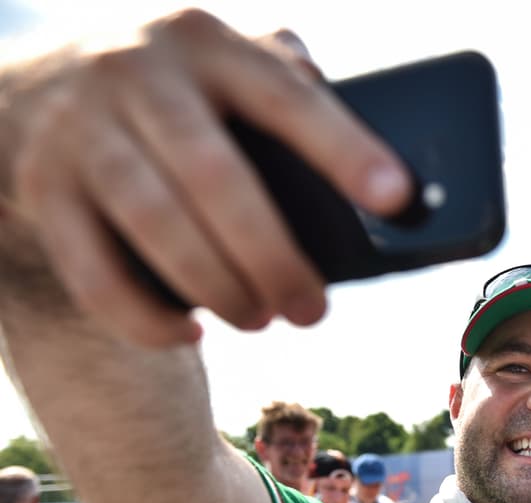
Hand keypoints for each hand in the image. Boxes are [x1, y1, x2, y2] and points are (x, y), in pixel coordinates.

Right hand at [2, 9, 412, 346]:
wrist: (36, 81)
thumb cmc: (177, 90)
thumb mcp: (229, 64)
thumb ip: (294, 93)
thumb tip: (389, 181)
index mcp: (209, 44)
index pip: (286, 96)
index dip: (343, 149)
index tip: (396, 197)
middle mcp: (138, 74)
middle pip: (216, 176)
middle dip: (272, 255)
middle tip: (311, 309)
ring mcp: (81, 129)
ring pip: (154, 221)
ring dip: (216, 286)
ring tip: (259, 320)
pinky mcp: (40, 187)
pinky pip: (90, 270)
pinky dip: (142, 316)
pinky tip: (188, 333)